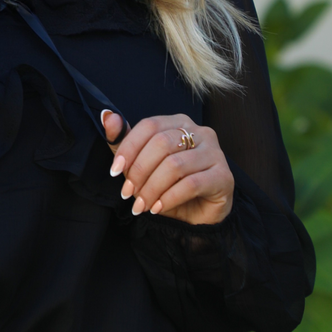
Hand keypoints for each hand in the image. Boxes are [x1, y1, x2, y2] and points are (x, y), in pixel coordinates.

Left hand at [101, 110, 233, 225]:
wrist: (198, 214)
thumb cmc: (169, 185)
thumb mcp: (142, 164)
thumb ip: (124, 142)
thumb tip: (107, 117)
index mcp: (179, 123)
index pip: (149, 125)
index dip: (128, 148)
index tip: (115, 171)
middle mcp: (200, 132)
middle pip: (161, 143)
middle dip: (139, 171)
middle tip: (128, 193)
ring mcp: (215, 153)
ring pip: (175, 165)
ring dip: (152, 188)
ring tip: (141, 204)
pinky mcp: (224, 176)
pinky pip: (191, 184)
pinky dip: (169, 198)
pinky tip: (157, 207)